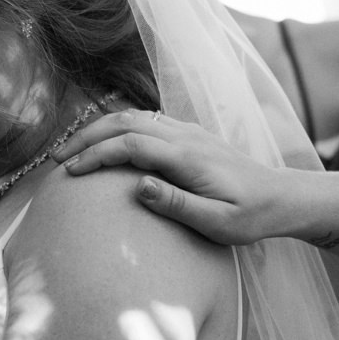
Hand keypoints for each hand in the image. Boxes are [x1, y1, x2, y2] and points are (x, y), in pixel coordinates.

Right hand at [57, 110, 283, 244]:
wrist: (282, 198)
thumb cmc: (250, 217)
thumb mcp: (217, 223)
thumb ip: (177, 204)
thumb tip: (138, 186)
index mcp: (187, 157)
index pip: (129, 144)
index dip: (95, 155)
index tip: (69, 172)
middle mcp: (185, 136)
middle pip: (124, 122)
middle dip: (86, 137)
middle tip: (57, 159)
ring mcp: (188, 131)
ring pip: (134, 116)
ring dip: (99, 129)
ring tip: (72, 150)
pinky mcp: (190, 135)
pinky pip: (146, 120)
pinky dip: (116, 127)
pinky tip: (104, 143)